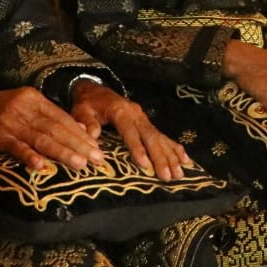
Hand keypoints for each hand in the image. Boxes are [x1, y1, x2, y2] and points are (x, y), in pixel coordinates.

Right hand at [0, 86, 103, 171]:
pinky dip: (29, 156)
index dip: (81, 134)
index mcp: (33, 98)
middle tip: (97, 159)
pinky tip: (41, 166)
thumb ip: (48, 116)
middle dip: (79, 145)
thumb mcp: (22, 106)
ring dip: (62, 152)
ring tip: (80, 164)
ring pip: (42, 138)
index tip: (97, 147)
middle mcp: (24, 107)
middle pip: (57, 128)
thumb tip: (78, 129)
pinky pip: (15, 147)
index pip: (62, 117)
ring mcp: (10, 121)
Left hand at [70, 80, 191, 180]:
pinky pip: (163, 136)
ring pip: (160, 138)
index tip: (145, 165)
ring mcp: (144, 118)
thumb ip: (86, 122)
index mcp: (121, 112)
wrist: (95, 90)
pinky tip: (185, 159)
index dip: (138, 148)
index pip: (131, 132)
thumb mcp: (81, 110)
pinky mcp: (147, 123)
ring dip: (170, 156)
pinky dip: (174, 148)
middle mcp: (137, 114)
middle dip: (161, 157)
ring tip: (179, 173)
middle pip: (151, 137)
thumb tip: (92, 136)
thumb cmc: (87, 104)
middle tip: (168, 175)